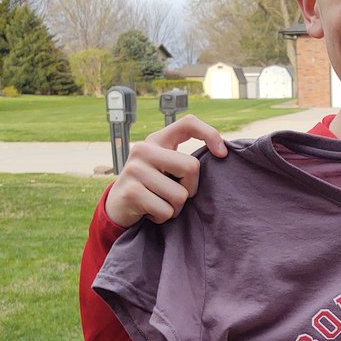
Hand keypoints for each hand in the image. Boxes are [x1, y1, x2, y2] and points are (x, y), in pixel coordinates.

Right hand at [104, 114, 226, 228]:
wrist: (117, 208)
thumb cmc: (151, 188)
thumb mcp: (165, 168)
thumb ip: (183, 161)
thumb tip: (222, 154)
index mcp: (156, 140)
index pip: (187, 123)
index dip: (209, 134)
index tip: (222, 154)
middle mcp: (143, 149)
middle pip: (191, 167)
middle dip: (190, 189)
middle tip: (175, 195)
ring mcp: (135, 169)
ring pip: (179, 195)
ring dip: (175, 208)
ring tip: (159, 203)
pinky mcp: (131, 192)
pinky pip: (166, 211)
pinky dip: (162, 217)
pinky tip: (149, 212)